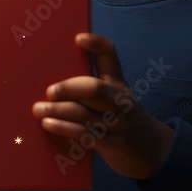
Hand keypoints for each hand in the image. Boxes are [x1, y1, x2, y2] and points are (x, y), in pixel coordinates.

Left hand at [32, 33, 173, 179]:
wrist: (152, 151)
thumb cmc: (121, 119)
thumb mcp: (113, 99)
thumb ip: (90, 86)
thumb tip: (50, 77)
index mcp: (117, 82)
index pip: (110, 55)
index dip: (96, 44)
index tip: (78, 38)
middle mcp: (120, 100)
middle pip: (94, 88)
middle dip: (68, 89)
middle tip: (49, 92)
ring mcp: (118, 122)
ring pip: (85, 113)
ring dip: (58, 111)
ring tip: (39, 109)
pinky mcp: (114, 144)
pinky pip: (86, 133)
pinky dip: (65, 128)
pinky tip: (49, 124)